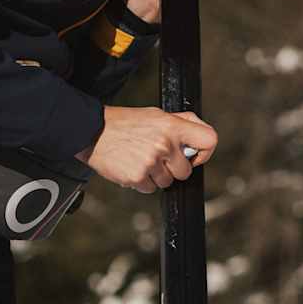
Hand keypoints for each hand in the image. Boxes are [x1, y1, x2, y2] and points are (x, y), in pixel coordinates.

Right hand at [77, 106, 218, 192]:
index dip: (205, 152)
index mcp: (172, 126)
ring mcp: (151, 162)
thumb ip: (181, 122)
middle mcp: (164, 144)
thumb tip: (199, 133)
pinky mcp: (137, 177)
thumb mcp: (157, 114)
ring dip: (157, 176)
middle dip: (174, 168)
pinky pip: (150, 189)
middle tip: (159, 157)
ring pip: (167, 182)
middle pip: (186, 171)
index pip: (209, 140)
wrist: (93, 131)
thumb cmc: (125, 122)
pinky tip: (133, 166)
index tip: (195, 156)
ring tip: (142, 159)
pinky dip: (143, 182)